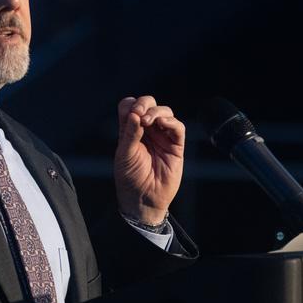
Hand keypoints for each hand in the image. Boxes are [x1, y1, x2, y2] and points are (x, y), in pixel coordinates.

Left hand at [114, 95, 184, 225]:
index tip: (130, 114)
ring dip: (156, 112)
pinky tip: (162, 124)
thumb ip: (130, 133)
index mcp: (131, 130)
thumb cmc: (130, 178)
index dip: (131, 105)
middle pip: (149, 104)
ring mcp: (162, 137)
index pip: (131, 106)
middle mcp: (147, 131)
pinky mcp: (176, 146)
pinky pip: (178, 128)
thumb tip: (136, 113)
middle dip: (145, 103)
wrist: (143, 199)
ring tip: (148, 121)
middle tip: (139, 113)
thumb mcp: (125, 153)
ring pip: (165, 112)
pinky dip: (171, 122)